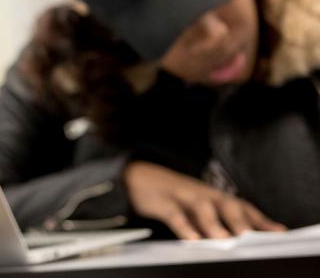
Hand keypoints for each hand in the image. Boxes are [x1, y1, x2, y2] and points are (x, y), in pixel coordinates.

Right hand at [122, 161, 285, 239]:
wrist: (136, 175)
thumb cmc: (171, 195)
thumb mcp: (194, 205)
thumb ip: (215, 220)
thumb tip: (238, 239)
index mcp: (212, 195)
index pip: (241, 205)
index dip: (259, 218)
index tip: (278, 231)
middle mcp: (201, 193)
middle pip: (226, 204)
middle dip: (242, 220)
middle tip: (254, 237)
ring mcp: (182, 196)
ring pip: (202, 207)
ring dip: (214, 223)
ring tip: (225, 239)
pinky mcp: (161, 201)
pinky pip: (174, 214)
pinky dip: (183, 226)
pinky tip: (191, 239)